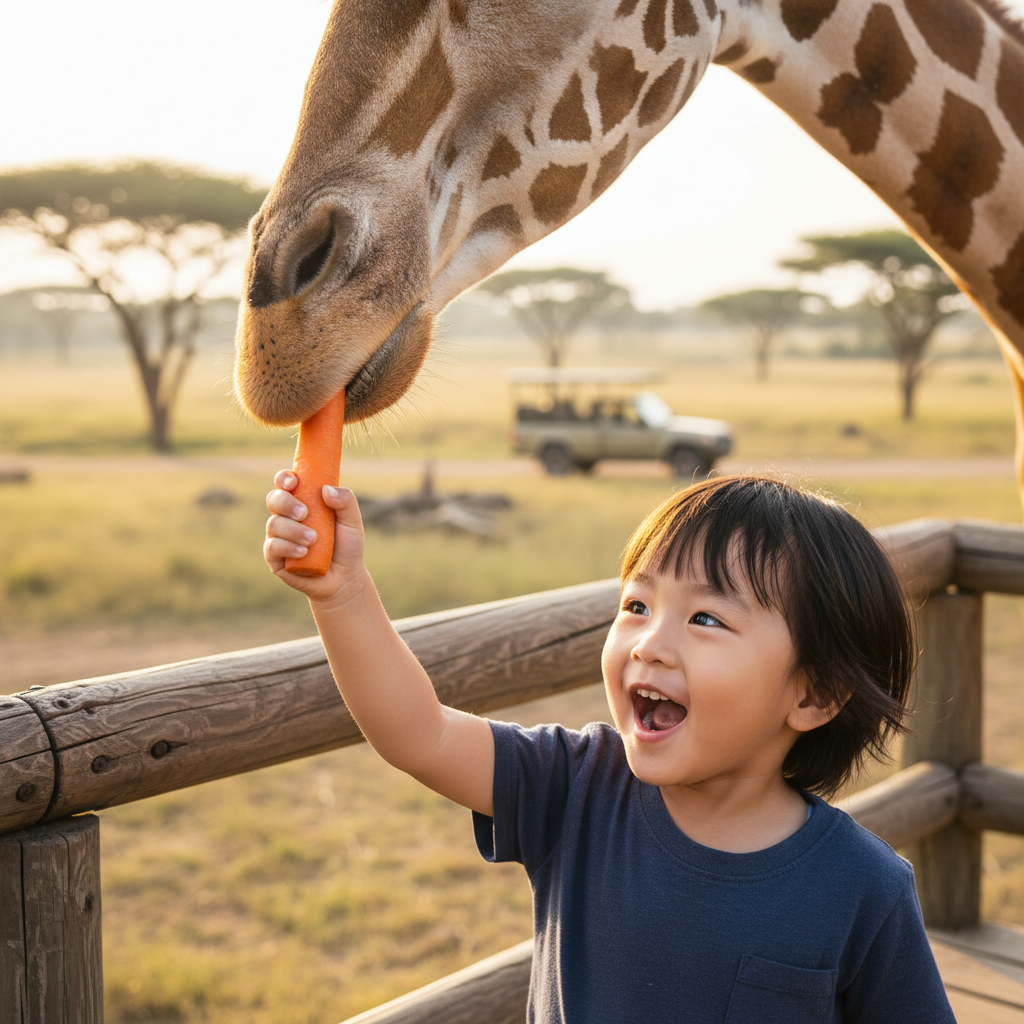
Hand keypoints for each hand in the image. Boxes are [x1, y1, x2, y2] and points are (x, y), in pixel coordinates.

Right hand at [264, 469, 368, 602]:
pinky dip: (287, 547)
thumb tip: (325, 490)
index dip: (285, 478)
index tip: (293, 482)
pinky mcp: (274, 558)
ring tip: (314, 540)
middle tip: (304, 513)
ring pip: (274, 524)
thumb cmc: (347, 546)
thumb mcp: (352, 521)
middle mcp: (286, 517)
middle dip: (286, 503)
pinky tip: (303, 552)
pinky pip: (272, 547)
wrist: (344, 578)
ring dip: (293, 530)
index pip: (286, 483)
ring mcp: (278, 537)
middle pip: (274, 499)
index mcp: (302, 502)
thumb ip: (346, 501)